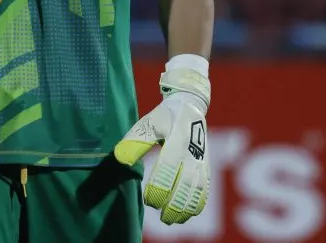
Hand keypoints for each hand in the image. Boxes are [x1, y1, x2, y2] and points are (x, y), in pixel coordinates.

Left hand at [113, 67, 210, 224]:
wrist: (191, 105)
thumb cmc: (165, 115)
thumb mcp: (149, 123)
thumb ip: (136, 142)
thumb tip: (120, 159)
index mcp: (177, 142)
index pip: (168, 169)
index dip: (159, 187)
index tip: (148, 200)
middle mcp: (192, 153)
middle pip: (186, 184)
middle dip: (174, 204)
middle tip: (161, 218)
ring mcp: (201, 161)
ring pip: (197, 189)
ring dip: (186, 207)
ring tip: (172, 220)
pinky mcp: (205, 166)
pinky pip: (204, 188)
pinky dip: (197, 203)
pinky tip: (187, 214)